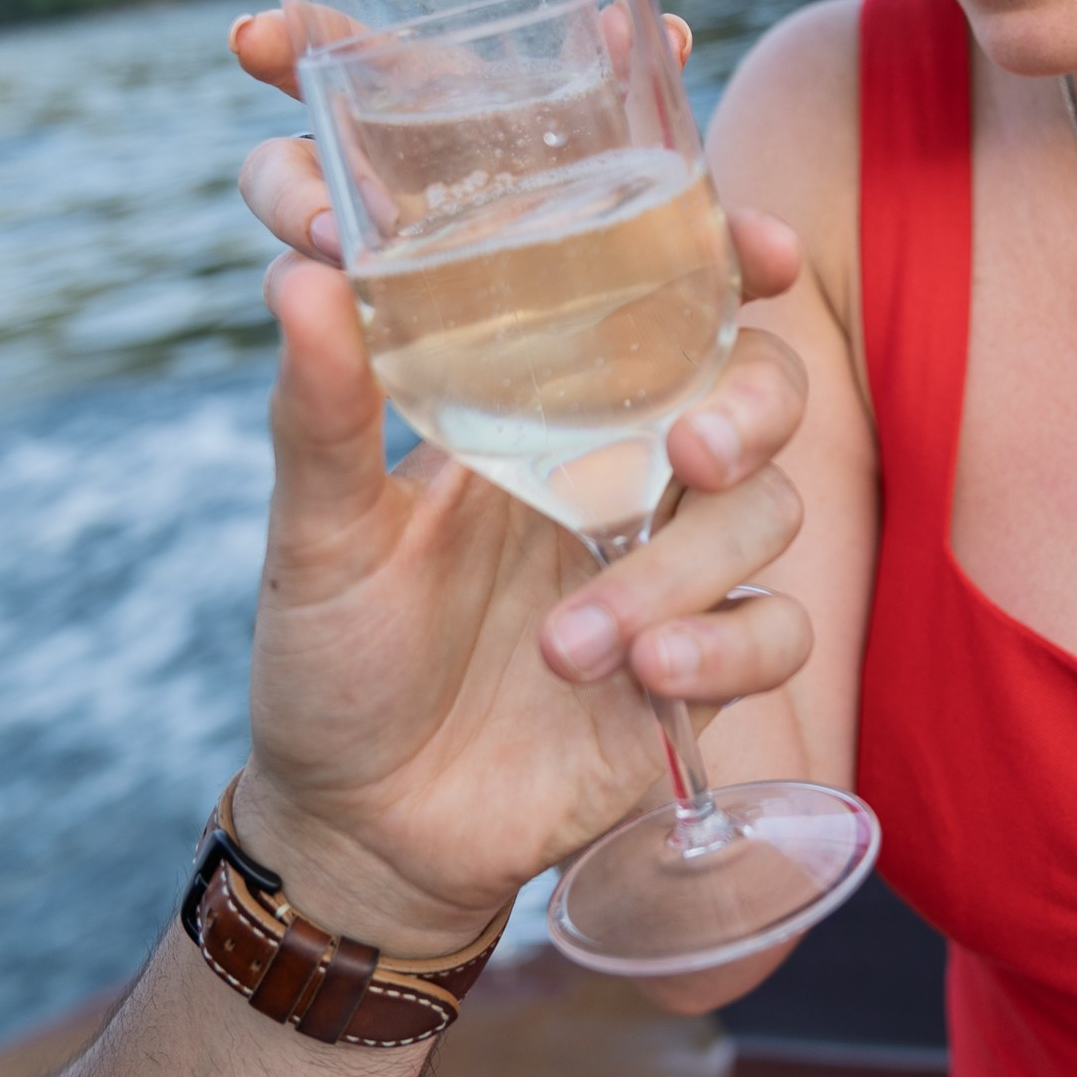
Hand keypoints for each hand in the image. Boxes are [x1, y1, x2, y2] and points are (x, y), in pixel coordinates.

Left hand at [226, 10, 810, 954]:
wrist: (358, 829)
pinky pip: (778, 634)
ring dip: (680, 571)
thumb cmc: (334, 659)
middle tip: (691, 449)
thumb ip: (322, 411)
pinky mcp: (700, 675)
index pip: (674, 306)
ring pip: (769, 516)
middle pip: (762, 393)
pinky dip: (725, 649)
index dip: (735, 263)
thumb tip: (299, 273)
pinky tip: (644, 674)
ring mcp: (673, 574)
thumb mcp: (320, 531)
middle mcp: (631, 476)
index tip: (754, 247)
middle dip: (752, 406)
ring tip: (571, 644)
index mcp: (554, 414)